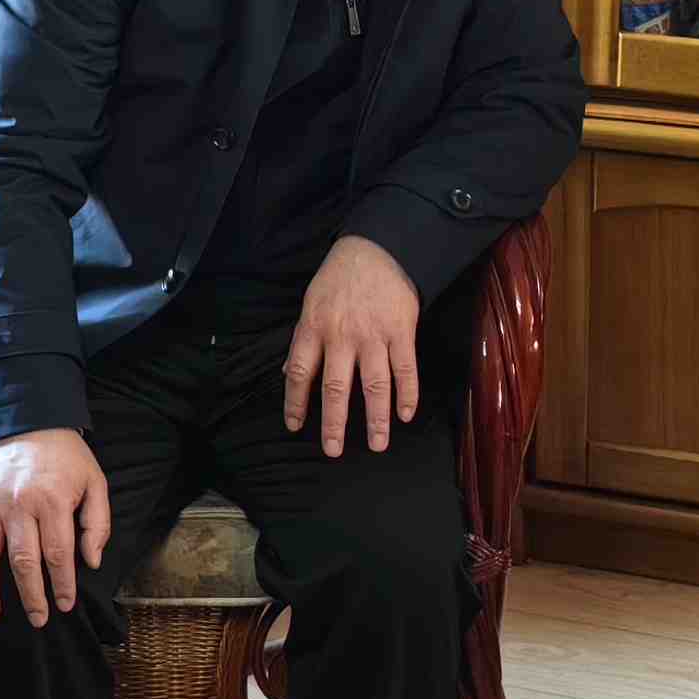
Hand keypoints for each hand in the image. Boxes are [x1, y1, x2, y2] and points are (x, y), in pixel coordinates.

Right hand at [0, 428, 111, 626]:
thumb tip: (91, 561)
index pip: (57, 555)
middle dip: (30, 596)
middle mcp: (17, 505)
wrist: (26, 416)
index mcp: (51, 501)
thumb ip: (97, 522)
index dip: (62, 585)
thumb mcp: (94, 481)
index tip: (65, 605)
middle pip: (22, 561)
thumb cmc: (64, 454)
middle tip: (37, 619)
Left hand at [284, 236, 420, 457]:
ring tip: (377, 444)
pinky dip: (407, 393)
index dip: (296, 402)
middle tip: (333, 450)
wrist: (377, 249)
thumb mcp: (310, 304)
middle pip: (337, 388)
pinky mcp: (402, 331)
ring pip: (374, 384)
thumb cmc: (338, 279)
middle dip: (334, 423)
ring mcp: (374, 335)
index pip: (300, 372)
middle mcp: (342, 336)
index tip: (295, 426)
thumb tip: (290, 373)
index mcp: (314, 328)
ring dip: (376, 418)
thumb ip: (302, 340)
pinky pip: (405, 368)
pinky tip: (405, 415)